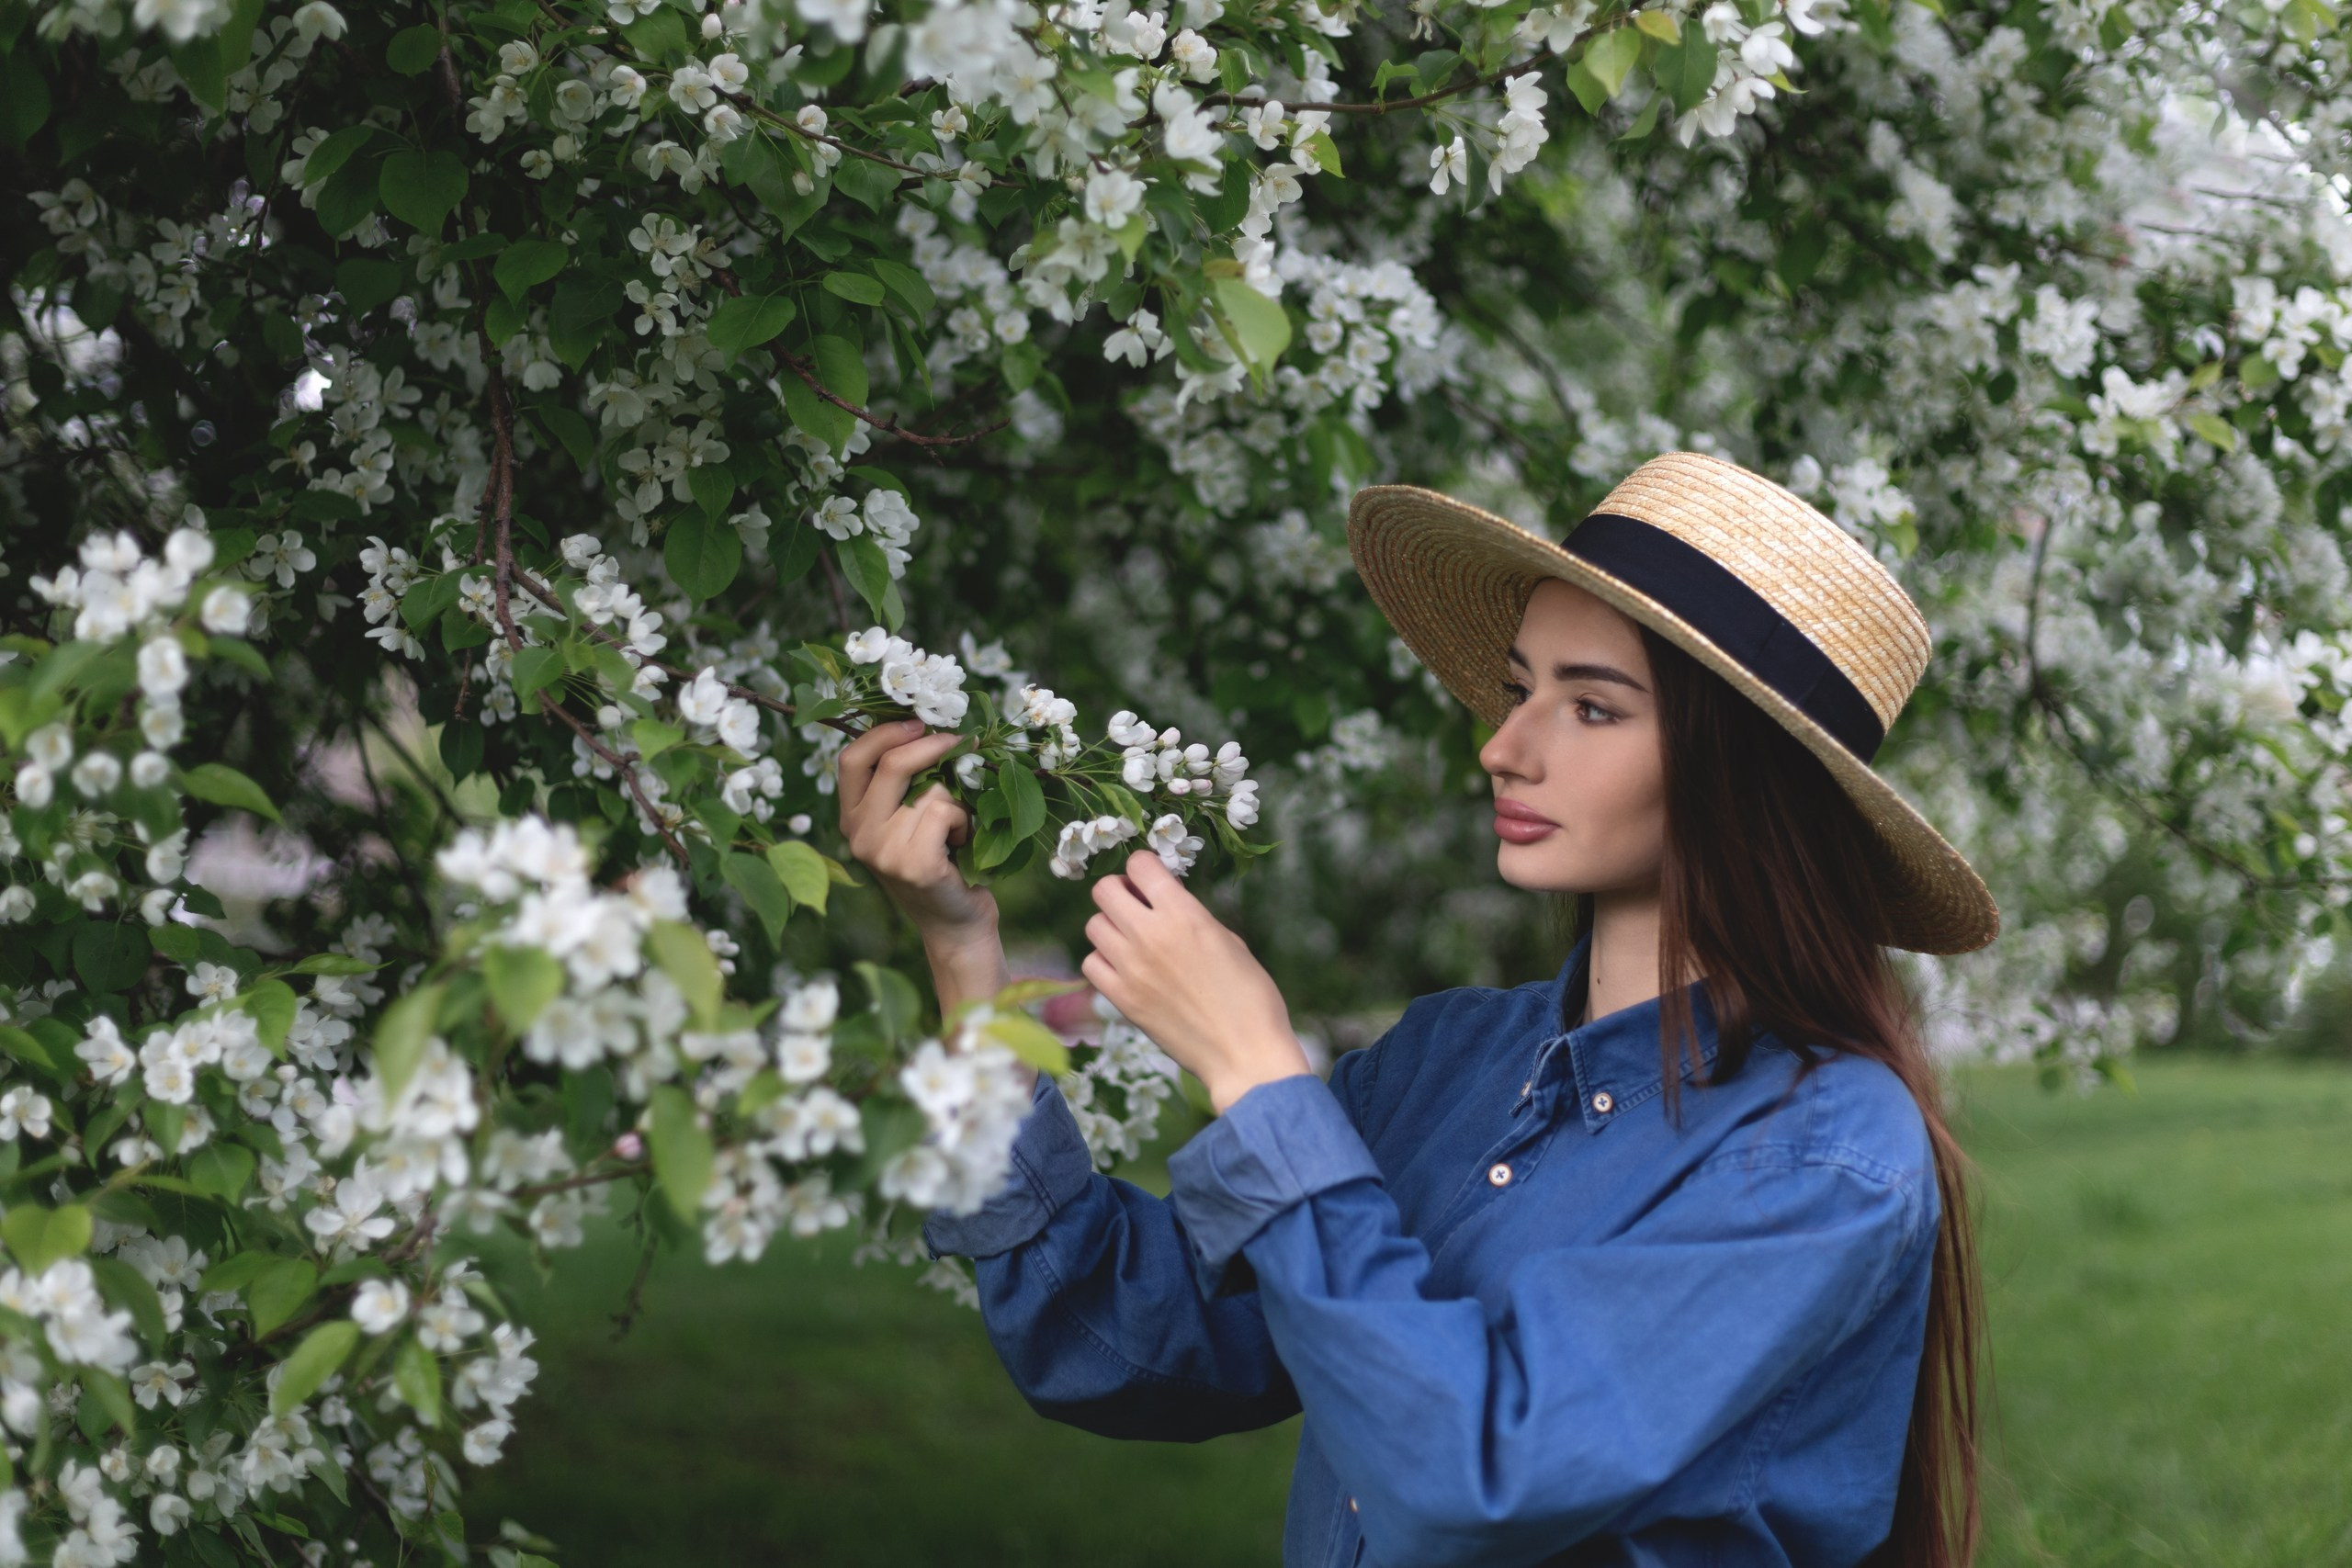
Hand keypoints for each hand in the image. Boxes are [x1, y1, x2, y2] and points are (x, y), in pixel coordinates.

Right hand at [837, 718, 997, 949]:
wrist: (954, 923)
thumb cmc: (941, 862)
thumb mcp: (909, 820)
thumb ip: (904, 784)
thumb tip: (927, 726)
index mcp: (851, 818)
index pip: (851, 758)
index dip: (885, 732)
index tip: (918, 723)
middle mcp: (858, 833)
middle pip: (891, 764)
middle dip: (933, 746)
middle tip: (961, 743)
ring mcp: (882, 850)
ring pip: (930, 789)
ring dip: (957, 801)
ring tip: (957, 829)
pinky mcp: (912, 864)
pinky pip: (945, 811)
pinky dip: (964, 821)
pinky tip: (961, 844)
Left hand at [1082, 850, 1311, 1113]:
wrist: (1243, 1053)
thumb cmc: (1251, 997)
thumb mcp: (1229, 941)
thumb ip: (1192, 917)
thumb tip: (1166, 906)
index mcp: (1184, 914)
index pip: (1139, 865)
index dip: (1144, 868)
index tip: (1151, 881)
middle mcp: (1150, 935)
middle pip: (1104, 890)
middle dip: (1120, 891)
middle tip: (1137, 906)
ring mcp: (1130, 968)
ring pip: (1093, 925)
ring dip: (1111, 927)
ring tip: (1133, 941)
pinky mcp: (1121, 999)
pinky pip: (1091, 964)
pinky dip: (1104, 962)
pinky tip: (1125, 969)